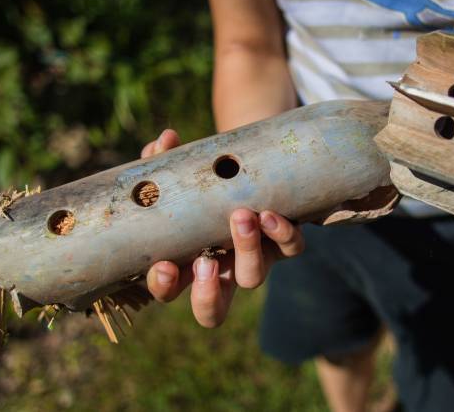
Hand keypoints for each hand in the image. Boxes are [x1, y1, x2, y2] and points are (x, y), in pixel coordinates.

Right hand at [139, 129, 304, 326]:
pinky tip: (269, 213)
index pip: (169, 291)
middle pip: (213, 311)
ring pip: (252, 277)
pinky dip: (282, 234)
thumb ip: (164, 160)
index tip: (164, 265)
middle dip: (208, 294)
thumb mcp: (180, 171)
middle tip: (205, 262)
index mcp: (185, 262)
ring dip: (246, 249)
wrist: (247, 168)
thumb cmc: (202, 178)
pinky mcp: (284, 243)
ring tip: (242, 215)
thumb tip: (163, 142)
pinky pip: (290, 249)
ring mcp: (253, 259)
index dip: (164, 287)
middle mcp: (220, 271)